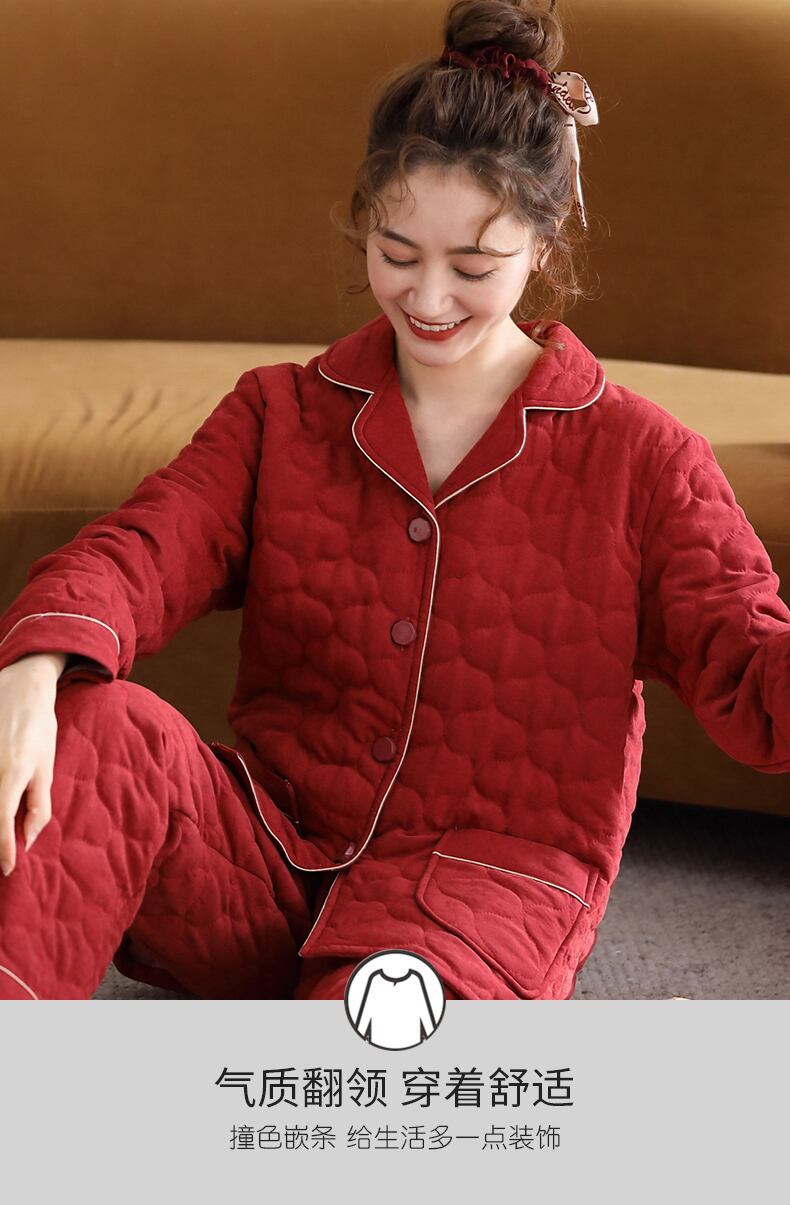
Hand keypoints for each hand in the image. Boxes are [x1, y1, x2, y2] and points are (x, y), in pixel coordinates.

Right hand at [0, 656, 61, 874]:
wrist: (20, 687)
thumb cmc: (38, 727)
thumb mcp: (46, 766)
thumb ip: (38, 805)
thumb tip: (28, 839)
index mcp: (10, 775)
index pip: (1, 824)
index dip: (3, 851)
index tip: (8, 869)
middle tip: (2, 854)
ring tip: (3, 833)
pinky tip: (0, 807)